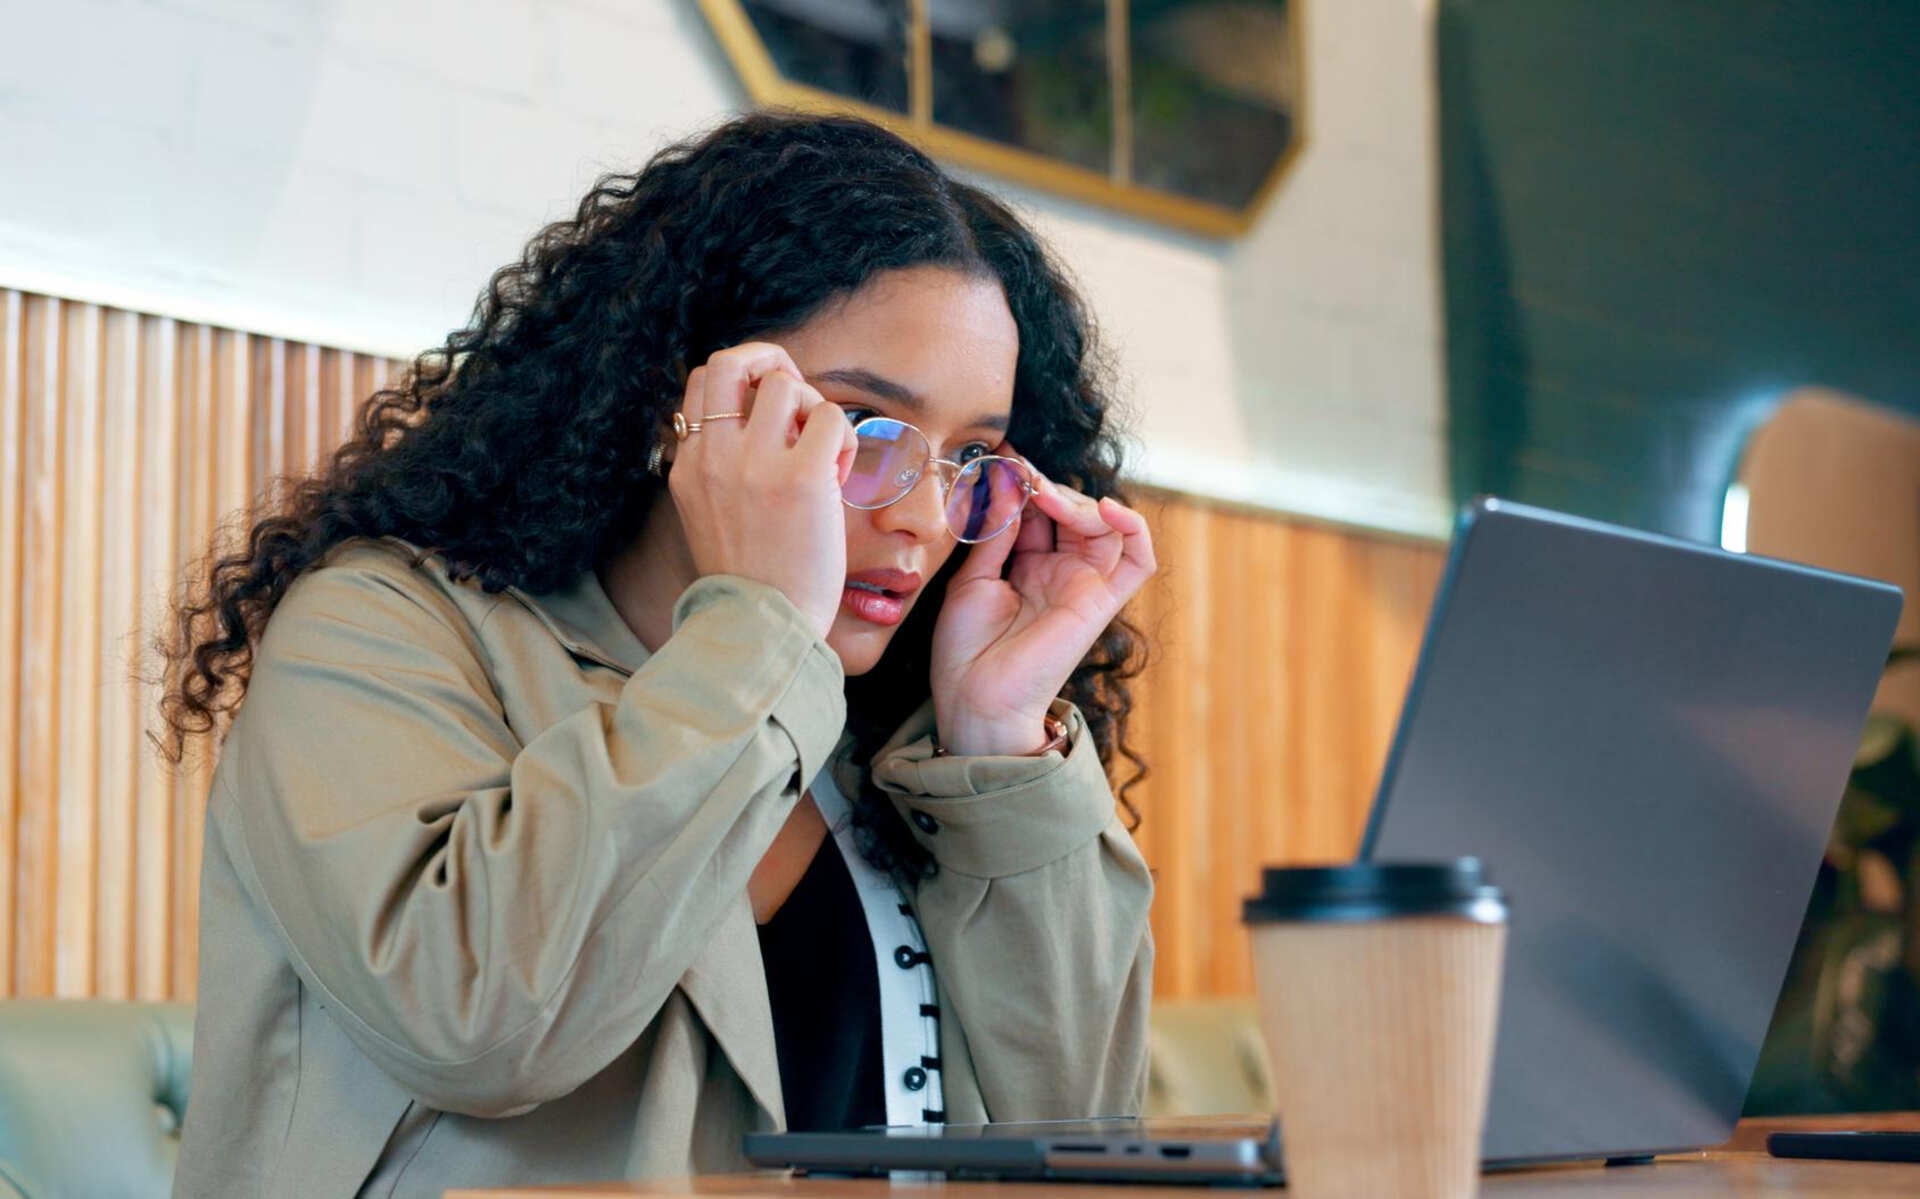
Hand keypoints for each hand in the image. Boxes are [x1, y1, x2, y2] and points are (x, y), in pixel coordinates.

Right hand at [666, 343, 857, 638]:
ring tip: (822, 454)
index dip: (743, 383)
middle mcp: (713, 457)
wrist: (761, 630)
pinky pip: (831, 417)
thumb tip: (760, 425)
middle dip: (770, 363)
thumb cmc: (752, 583)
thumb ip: (721, 470)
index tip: (770, 419)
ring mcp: (755, 464)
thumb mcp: (710, 518)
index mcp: (688, 466)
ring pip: (786, 383)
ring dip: (813, 408)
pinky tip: (839, 478)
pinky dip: (845, 438)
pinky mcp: (803, 478)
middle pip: (731, 360)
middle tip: (797, 404)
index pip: (702, 383)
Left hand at [929, 464, 1156, 755]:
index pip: (1040, 509)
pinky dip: (1133, 527)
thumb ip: (996, 532)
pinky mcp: (1102, 602)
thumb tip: (1009, 484)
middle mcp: (1060, 571)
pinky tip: (1105, 508)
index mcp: (1027, 565)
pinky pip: (1139, 559)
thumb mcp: (972, 578)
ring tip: (1041, 492)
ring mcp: (1084, 585)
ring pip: (1103, 524)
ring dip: (1075, 500)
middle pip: (1072, 510)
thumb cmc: (966, 650)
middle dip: (1046, 485)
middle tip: (1017, 471)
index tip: (1002, 455)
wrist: (975, 699)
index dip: (1025, 480)